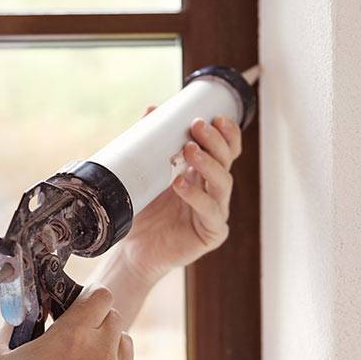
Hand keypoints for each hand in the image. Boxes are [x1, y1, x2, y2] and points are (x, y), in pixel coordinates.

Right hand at [0, 286, 143, 359]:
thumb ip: (9, 326)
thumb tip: (20, 309)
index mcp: (73, 336)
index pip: (100, 295)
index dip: (90, 297)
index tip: (82, 304)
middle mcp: (104, 352)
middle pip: (114, 317)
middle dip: (97, 323)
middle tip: (78, 339)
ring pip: (124, 345)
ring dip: (108, 349)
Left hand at [119, 111, 242, 285]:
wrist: (134, 250)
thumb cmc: (143, 211)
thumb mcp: (144, 174)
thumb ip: (149, 144)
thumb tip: (151, 109)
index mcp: (202, 174)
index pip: (224, 149)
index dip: (226, 132)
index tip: (214, 115)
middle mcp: (213, 190)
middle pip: (226, 161)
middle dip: (215, 141)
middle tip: (198, 126)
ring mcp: (215, 211)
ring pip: (223, 183)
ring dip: (208, 164)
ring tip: (190, 150)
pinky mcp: (211, 232)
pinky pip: (210, 211)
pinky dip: (196, 196)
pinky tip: (181, 184)